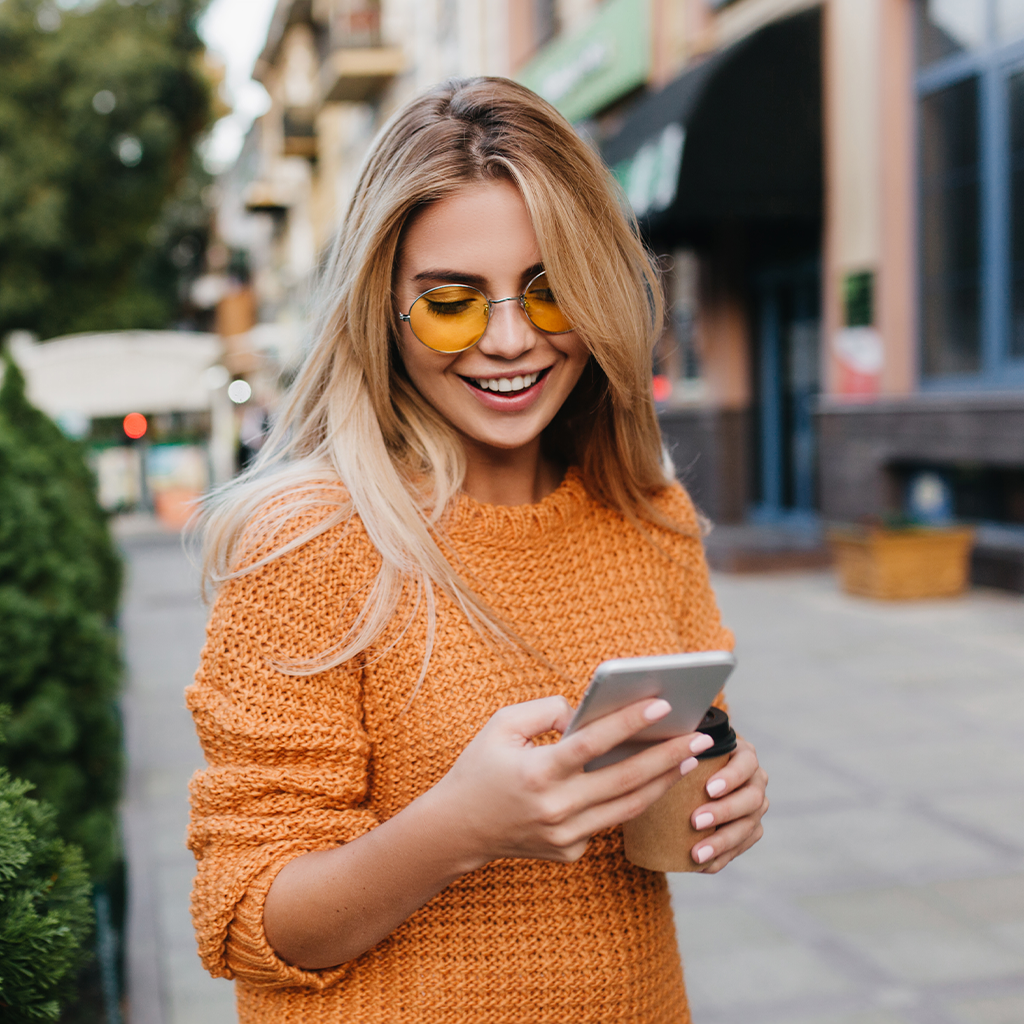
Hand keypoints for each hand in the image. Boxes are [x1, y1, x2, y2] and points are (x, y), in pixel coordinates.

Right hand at [432, 695, 714, 868]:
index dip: (629, 724)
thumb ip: (543, 710)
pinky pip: (608, 824)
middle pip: (625, 780)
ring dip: (663, 781)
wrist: (458, 829)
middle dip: (668, 756)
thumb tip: (584, 709)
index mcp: (537, 772)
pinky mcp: (570, 852)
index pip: (592, 744)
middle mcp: (555, 808)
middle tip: (700, 737)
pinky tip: (652, 782)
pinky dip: (630, 802)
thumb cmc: (479, 768)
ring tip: (689, 757)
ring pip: (628, 807)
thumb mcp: (501, 726)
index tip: (662, 705)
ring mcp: (565, 836)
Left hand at [687, 736, 767, 871]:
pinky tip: (702, 865)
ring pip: (749, 827)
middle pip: (751, 799)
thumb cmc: (687, 753)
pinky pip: (741, 847)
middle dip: (724, 812)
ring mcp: (756, 807)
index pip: (745, 764)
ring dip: (722, 842)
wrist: (691, 772)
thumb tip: (664, 747)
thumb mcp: (686, 742)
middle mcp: (756, 780)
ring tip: (696, 854)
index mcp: (744, 754)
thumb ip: (681, 741)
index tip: (708, 789)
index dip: (731, 778)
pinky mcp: (750, 829)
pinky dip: (722, 858)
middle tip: (695, 821)